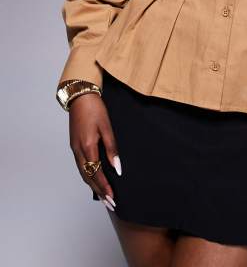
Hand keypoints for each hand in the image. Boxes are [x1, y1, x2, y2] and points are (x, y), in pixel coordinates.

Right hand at [68, 92, 120, 209]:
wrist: (80, 96)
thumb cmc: (95, 109)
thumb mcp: (107, 127)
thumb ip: (112, 148)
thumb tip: (117, 168)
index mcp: (87, 146)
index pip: (97, 173)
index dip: (105, 187)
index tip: (112, 198)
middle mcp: (78, 151)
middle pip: (88, 178)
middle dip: (99, 192)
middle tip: (110, 204)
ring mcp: (75, 149)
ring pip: (83, 173)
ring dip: (93, 186)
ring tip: (104, 197)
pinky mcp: (74, 146)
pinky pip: (81, 166)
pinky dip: (88, 177)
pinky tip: (94, 180)